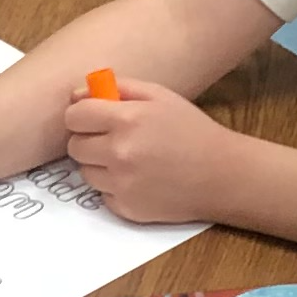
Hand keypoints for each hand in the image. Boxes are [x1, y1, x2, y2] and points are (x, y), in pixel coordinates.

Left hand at [57, 74, 238, 226]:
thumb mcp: (160, 96)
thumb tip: (76, 94)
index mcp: (126, 119)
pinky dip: (114, 187)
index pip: (74, 116)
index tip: (93, 118)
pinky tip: (139, 179)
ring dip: (100, 165)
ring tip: (130, 160)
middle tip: (114, 139)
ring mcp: (121, 184)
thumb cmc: (191, 130)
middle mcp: (119, 153)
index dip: (81, 116)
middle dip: (88, 140)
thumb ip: (118, 88)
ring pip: (85, 172)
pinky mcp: (125, 208)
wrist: (221, 175)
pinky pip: (101, 194)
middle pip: (74, 146)